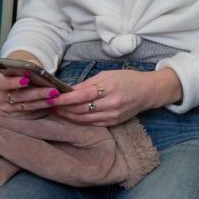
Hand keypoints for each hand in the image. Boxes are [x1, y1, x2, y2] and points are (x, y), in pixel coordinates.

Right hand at [0, 50, 56, 116]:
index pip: (4, 83)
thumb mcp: (21, 69)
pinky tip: (55, 103)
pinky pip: (32, 111)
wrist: (17, 84)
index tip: (26, 80)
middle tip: (54, 90)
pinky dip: (44, 106)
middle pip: (20, 96)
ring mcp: (8, 108)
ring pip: (28, 106)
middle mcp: (1, 98)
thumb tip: (39, 71)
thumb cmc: (21, 73)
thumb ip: (26, 69)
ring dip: (44, 102)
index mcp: (0, 84)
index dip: (14, 82)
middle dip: (38, 93)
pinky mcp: (17, 115)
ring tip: (57, 97)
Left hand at [49, 67, 182, 126]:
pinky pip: (91, 123)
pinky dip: (79, 120)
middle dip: (63, 108)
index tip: (51, 98)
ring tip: (57, 110)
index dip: (65, 99)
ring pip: (84, 119)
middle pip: (80, 109)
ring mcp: (112, 116)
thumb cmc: (128, 79)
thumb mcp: (108, 74)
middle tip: (50, 104)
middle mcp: (111, 104)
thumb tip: (68, 90)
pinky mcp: (113, 123)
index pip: (81, 96)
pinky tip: (71, 116)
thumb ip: (87, 84)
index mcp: (109, 88)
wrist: (148, 92)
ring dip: (68, 116)